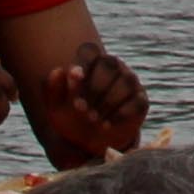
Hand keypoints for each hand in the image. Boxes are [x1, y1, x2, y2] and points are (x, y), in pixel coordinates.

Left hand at [33, 40, 146, 157]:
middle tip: (80, 109)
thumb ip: (53, 89)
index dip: (83, 61)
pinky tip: (106, 125)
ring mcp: (129, 83)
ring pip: (126, 81)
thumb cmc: (71, 117)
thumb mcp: (56, 108)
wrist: (89, 142)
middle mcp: (113, 68)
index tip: (74, 76)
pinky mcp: (140, 101)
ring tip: (91, 120)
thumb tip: (58, 70)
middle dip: (94, 87)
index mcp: (90, 64)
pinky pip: (137, 101)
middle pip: (109, 63)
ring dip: (107, 102)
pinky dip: (121, 114)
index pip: (90, 51)